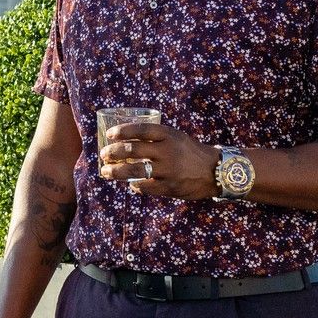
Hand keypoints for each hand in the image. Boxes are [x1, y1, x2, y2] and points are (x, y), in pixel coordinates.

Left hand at [99, 122, 220, 200]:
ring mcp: (168, 170)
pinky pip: (145, 187)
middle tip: (104, 155)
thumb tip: (126, 140)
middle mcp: (167, 151)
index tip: (110, 135)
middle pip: (133, 150)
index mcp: (169, 135)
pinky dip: (135, 186)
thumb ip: (156, 137)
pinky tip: (130, 184)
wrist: (214, 171)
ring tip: (106, 172)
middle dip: (113, 153)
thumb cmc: (189, 152)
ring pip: (135, 171)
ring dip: (116, 172)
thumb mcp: (176, 137)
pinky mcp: (170, 187)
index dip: (123, 131)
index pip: (141, 130)